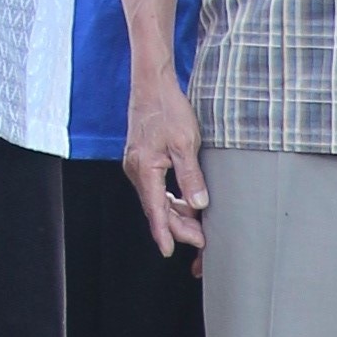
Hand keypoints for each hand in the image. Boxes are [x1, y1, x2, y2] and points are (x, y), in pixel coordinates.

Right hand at [123, 77, 207, 259]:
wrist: (151, 85)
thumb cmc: (167, 109)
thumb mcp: (185, 142)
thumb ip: (191, 175)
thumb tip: (198, 203)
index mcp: (144, 168)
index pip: (155, 209)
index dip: (164, 232)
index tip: (169, 251)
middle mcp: (136, 170)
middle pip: (156, 208)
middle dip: (177, 227)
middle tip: (201, 239)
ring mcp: (137, 166)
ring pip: (156, 200)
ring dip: (176, 214)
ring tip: (198, 226)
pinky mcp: (143, 161)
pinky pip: (156, 188)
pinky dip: (170, 200)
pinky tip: (186, 205)